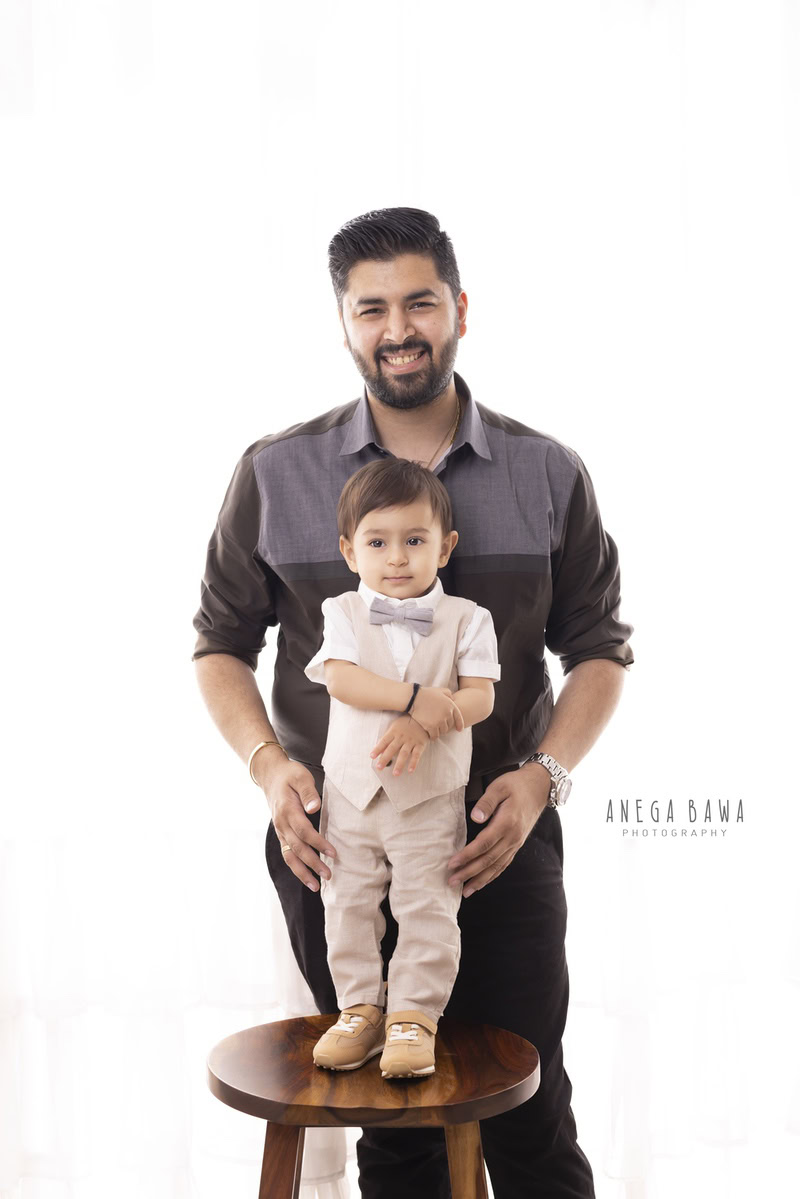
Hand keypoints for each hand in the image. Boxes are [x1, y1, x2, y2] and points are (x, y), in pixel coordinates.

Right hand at [254, 751, 336, 891]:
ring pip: (289, 856)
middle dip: (312, 864)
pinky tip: (307, 877)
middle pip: (297, 848)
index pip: (304, 831)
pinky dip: (296, 868)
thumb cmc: (290, 775)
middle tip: (328, 875)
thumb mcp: (300, 777)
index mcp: (287, 810)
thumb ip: (308, 792)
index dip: (318, 844)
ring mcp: (280, 831)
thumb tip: (314, 808)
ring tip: (316, 886)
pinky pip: (287, 854)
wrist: (270, 776)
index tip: (333, 853)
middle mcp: (281, 824)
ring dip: (302, 872)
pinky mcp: (282, 834)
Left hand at [370, 715, 429, 775]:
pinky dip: (414, 763)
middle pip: (392, 749)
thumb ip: (388, 738)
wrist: (422, 718)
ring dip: (399, 764)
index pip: (384, 741)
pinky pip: (417, 754)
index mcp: (394, 732)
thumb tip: (380, 750)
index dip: (378, 749)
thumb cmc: (405, 723)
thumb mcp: (394, 727)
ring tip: (395, 773)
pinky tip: (410, 770)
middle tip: (379, 768)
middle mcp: (401, 737)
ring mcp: (411, 741)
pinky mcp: (420, 744)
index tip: (372, 756)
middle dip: (385, 758)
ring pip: (404, 753)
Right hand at [408, 686, 464, 739]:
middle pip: (449, 726)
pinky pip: (435, 736)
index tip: (459, 730)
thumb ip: (449, 694)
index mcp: (451, 705)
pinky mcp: (431, 726)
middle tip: (438, 726)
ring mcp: (439, 721)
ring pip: (442, 732)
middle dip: (445, 726)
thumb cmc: (427, 694)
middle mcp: (447, 714)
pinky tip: (430, 734)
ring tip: (434, 729)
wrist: (414, 698)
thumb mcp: (440, 690)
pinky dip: (433, 736)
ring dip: (439, 731)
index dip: (459, 725)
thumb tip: (453, 699)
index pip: (458, 718)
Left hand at [446, 763, 550, 896]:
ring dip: (480, 880)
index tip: (452, 864)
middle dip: (469, 873)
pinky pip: (504, 864)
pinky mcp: (517, 844)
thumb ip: (486, 802)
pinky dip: (492, 876)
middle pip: (488, 860)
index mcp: (506, 823)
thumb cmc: (516, 784)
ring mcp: (516, 843)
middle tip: (451, 882)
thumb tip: (475, 817)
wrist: (539, 787)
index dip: (467, 856)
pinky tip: (481, 882)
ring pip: (497, 866)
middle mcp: (512, 837)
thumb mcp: (499, 786)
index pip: (483, 844)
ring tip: (465, 891)